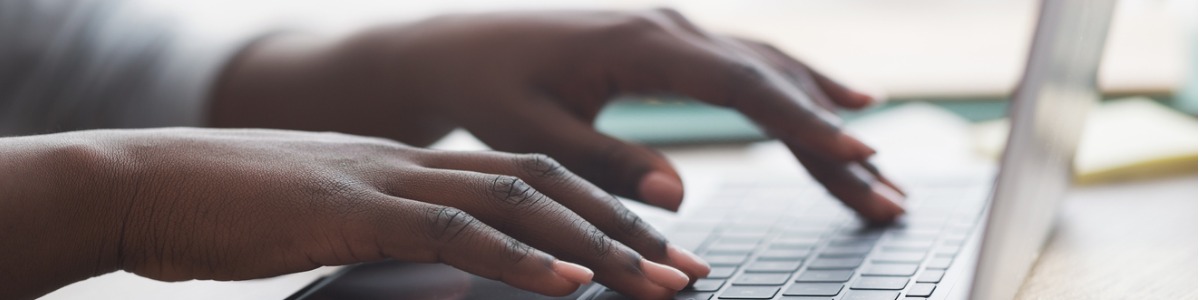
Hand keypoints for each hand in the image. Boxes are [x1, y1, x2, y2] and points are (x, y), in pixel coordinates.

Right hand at [0, 128, 707, 298]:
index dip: (601, 213)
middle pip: (546, 184)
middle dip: (625, 231)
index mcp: (416, 164)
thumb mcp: (332, 223)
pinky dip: (515, 258)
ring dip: (595, 244)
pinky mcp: (348, 211)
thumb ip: (399, 241)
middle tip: (691, 271)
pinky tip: (566, 282)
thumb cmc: (230, 212)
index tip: (657, 251)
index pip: (532, 178)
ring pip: (516, 201)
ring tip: (659, 282)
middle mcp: (415, 163)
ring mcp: (384, 180)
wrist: (141, 182)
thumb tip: (459, 277)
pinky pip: (447, 233)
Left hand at [214, 8, 905, 222]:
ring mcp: (673, 28)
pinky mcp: (669, 42)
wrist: (452, 46)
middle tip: (889, 195)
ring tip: (877, 170)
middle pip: (774, 81)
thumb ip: (605, 164)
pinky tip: (831, 106)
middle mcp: (669, 25)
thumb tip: (680, 195)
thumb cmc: (484, 89)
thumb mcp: (532, 136)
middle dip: (833, 140)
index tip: (861, 157)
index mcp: (641, 43)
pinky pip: (747, 67)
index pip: (744, 86)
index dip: (806, 124)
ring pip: (769, 71)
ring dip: (825, 119)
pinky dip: (795, 92)